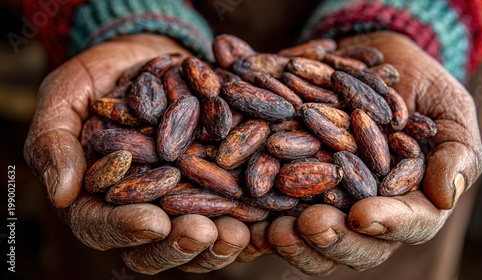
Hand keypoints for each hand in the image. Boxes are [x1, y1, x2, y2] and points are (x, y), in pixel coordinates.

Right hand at [24, 34, 249, 273]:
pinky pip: (231, 209)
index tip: (152, 222)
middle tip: (202, 234)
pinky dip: (248, 216)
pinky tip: (264, 213)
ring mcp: (182, 198)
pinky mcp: (215, 185)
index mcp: (98, 196)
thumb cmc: (100, 77)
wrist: (149, 56)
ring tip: (237, 234)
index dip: (126, 229)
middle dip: (180, 244)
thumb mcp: (67, 99)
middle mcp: (142, 206)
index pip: (103, 225)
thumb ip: (56, 143)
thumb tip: (61, 195)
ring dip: (219, 243)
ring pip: (197, 238)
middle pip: (156, 244)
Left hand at [266, 31, 481, 274]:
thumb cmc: (418, 86)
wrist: (371, 61)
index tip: (363, 216)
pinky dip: (261, 215)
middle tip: (309, 225)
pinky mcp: (293, 181)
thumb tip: (448, 195)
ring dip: (291, 239)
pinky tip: (246, 217)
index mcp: (408, 200)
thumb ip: (456, 151)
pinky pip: (276, 207)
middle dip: (331, 240)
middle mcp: (365, 208)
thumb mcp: (448, 110)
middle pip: (353, 244)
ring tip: (273, 229)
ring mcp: (327, 199)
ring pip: (311, 238)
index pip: (406, 224)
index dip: (387, 226)